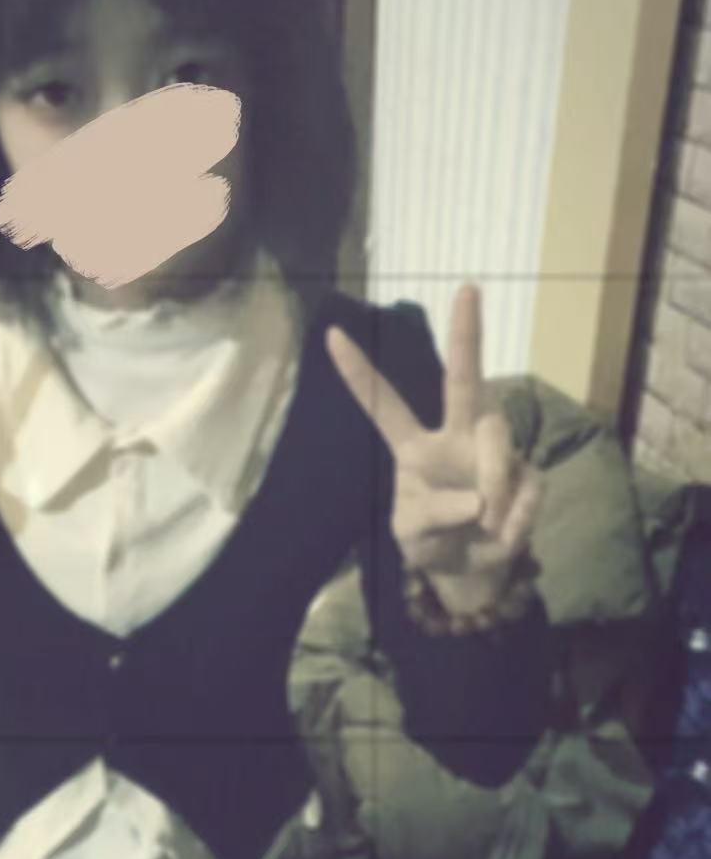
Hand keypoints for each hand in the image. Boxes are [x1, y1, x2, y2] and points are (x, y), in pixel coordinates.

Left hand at [326, 283, 541, 614]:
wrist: (469, 569)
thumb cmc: (430, 539)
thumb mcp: (412, 536)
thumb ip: (431, 517)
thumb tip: (478, 500)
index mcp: (413, 446)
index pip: (383, 404)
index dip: (358, 373)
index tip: (331, 334)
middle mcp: (454, 436)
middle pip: (464, 381)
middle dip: (467, 335)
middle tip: (467, 288)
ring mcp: (493, 450)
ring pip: (496, 440)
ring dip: (492, 481)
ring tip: (485, 524)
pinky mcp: (527, 474)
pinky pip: (525, 487)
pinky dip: (512, 521)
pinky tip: (499, 534)